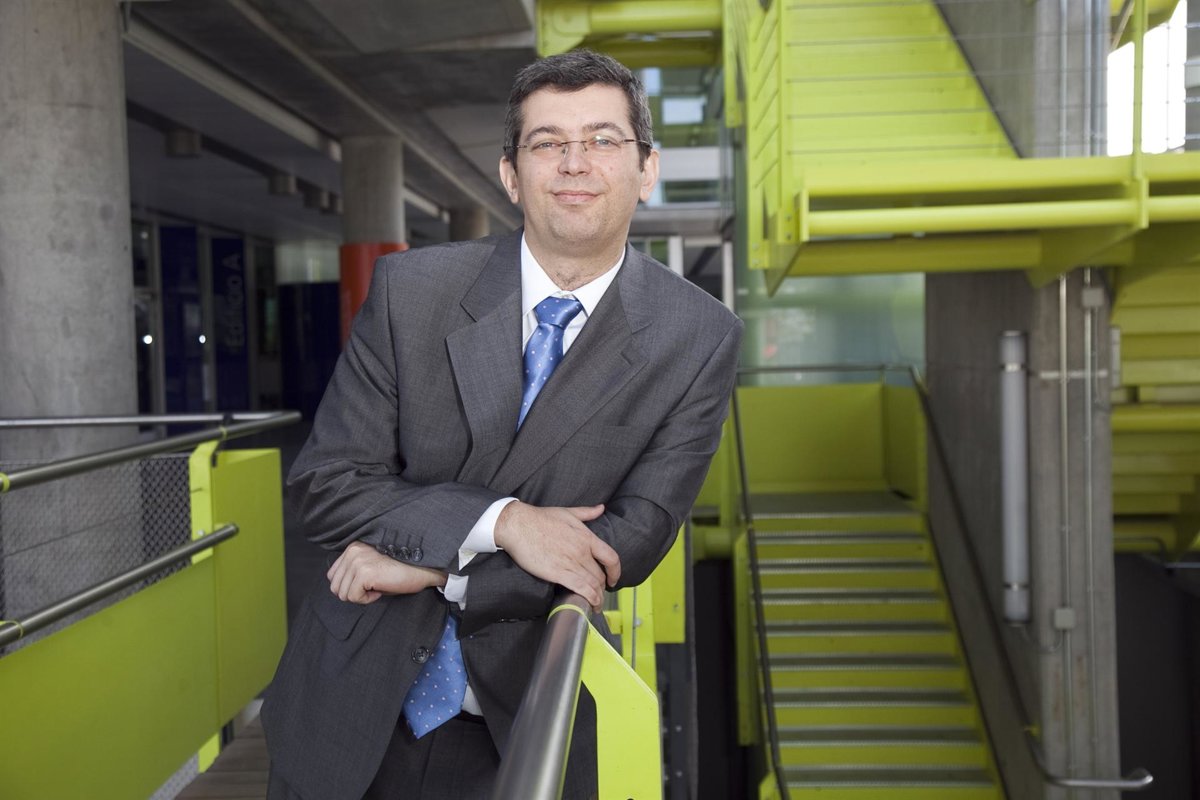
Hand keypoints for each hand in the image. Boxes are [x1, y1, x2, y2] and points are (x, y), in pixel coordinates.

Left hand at [327, 541, 446, 603]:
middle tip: (375, 587)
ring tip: (379, 586)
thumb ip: (354, 571)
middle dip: (354, 593)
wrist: (423, 568)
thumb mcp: (372, 565)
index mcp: (353, 547)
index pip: (333, 575)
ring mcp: (357, 561)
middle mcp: (352, 551)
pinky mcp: (364, 573)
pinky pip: (354, 597)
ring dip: (361, 596)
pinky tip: (381, 589)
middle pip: (335, 586)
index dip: (350, 586)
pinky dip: (367, 599)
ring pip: (342, 594)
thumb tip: (342, 588)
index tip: (369, 583)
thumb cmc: (401, 570)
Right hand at [493, 501, 620, 608]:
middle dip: (602, 588)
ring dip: (597, 598)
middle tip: (599, 594)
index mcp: (586, 537)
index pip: (611, 558)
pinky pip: (580, 589)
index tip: (613, 578)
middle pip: (600, 575)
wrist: (519, 525)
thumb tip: (601, 508)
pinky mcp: (558, 573)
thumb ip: (587, 512)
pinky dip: (588, 599)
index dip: (616, 571)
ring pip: (592, 585)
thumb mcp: (568, 512)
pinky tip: (589, 605)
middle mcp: (582, 552)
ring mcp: (571, 563)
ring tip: (596, 605)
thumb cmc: (540, 518)